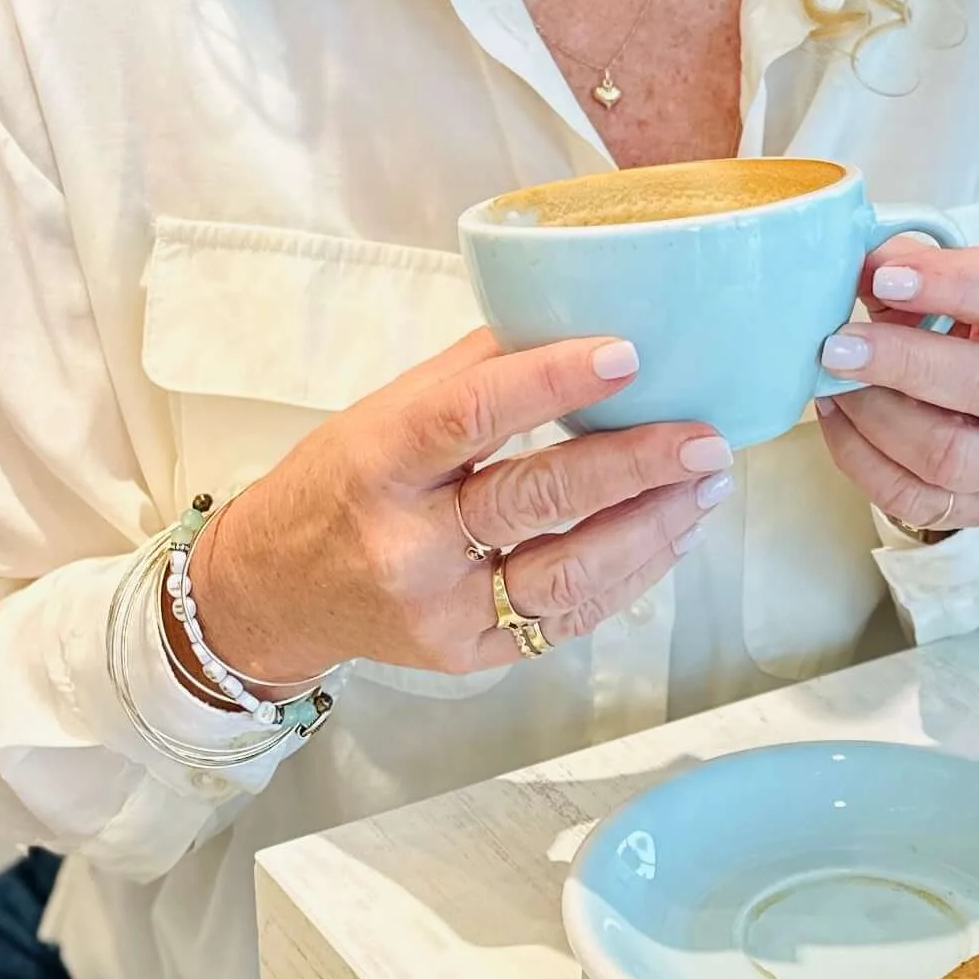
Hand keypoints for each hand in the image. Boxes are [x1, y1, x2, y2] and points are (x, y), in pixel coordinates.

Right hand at [189, 330, 731, 681]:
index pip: (470, 415)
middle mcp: (407, 545)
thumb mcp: (383, 411)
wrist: (272, 593)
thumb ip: (474, 373)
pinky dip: (629, 575)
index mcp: (379, 461)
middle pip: (535, 501)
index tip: (629, 354)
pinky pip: (566, 619)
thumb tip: (577, 322)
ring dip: (651, 529)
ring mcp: (440, 612)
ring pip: (568, 575)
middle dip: (636, 466)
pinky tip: (668, 535)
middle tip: (705, 438)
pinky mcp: (469, 657)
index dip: (553, 383)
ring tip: (705, 488)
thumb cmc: (338, 483)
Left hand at [812, 239, 978, 537]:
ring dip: (876, 417)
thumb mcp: (934, 291)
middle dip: (903, 362)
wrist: (972, 411)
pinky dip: (861, 458)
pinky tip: (836, 417)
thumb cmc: (950, 334)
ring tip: (831, 383)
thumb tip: (855, 260)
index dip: (953, 283)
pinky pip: (914, 498)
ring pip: (949, 455)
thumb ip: (900, 269)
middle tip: (838, 345)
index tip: (884, 277)